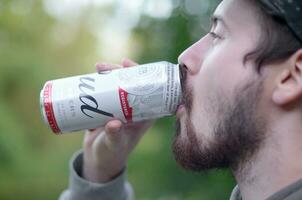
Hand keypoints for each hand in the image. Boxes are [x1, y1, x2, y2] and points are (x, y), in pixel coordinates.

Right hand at [82, 58, 152, 182]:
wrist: (100, 159)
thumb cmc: (112, 154)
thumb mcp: (114, 145)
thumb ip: (115, 136)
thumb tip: (113, 124)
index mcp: (144, 114)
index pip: (146, 88)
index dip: (139, 73)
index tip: (125, 63)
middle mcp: (134, 107)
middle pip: (129, 83)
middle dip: (117, 71)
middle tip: (101, 67)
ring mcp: (121, 107)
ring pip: (116, 85)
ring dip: (107, 75)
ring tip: (97, 68)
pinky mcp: (109, 108)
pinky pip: (105, 92)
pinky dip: (99, 84)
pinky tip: (91, 78)